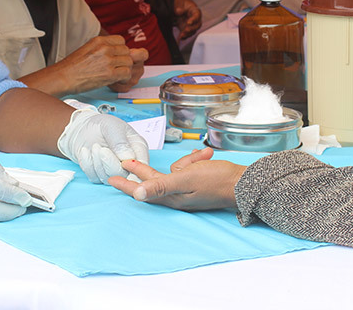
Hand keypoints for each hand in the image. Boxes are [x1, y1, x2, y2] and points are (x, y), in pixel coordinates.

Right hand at [49, 35, 142, 93]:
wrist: (63, 77)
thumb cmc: (72, 67)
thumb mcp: (87, 49)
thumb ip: (101, 48)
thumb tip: (114, 51)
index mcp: (99, 40)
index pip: (121, 40)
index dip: (120, 50)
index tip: (117, 57)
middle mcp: (105, 48)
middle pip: (126, 51)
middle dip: (123, 60)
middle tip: (117, 68)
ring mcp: (108, 60)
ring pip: (128, 62)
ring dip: (125, 69)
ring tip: (118, 75)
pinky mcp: (109, 74)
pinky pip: (127, 73)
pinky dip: (125, 78)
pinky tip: (118, 80)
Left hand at [57, 108, 149, 182]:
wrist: (83, 127)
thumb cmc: (101, 124)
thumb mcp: (112, 126)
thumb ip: (120, 141)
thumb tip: (128, 157)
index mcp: (138, 149)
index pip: (142, 166)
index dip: (134, 169)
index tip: (121, 162)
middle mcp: (128, 162)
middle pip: (126, 176)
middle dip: (111, 164)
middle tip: (102, 150)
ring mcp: (114, 171)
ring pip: (109, 178)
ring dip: (98, 163)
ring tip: (95, 146)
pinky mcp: (100, 175)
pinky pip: (95, 178)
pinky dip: (88, 165)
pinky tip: (86, 151)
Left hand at [108, 147, 244, 210]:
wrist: (242, 182)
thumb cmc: (216, 181)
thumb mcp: (186, 180)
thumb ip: (161, 185)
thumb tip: (138, 195)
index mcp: (171, 196)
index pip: (143, 189)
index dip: (126, 184)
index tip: (111, 180)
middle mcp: (177, 194)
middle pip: (154, 179)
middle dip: (141, 169)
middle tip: (125, 162)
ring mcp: (187, 188)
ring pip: (176, 168)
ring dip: (189, 160)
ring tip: (205, 158)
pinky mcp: (196, 181)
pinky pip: (189, 166)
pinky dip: (196, 159)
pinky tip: (206, 156)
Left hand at [173, 0, 201, 39]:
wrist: (177, 7)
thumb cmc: (181, 4)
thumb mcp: (179, 3)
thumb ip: (179, 8)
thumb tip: (178, 11)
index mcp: (195, 11)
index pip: (197, 15)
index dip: (194, 19)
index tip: (188, 22)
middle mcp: (195, 19)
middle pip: (197, 25)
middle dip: (192, 28)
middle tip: (186, 29)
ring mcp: (191, 25)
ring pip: (193, 31)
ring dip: (188, 34)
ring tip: (181, 35)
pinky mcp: (186, 29)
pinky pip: (188, 34)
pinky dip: (184, 36)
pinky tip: (180, 38)